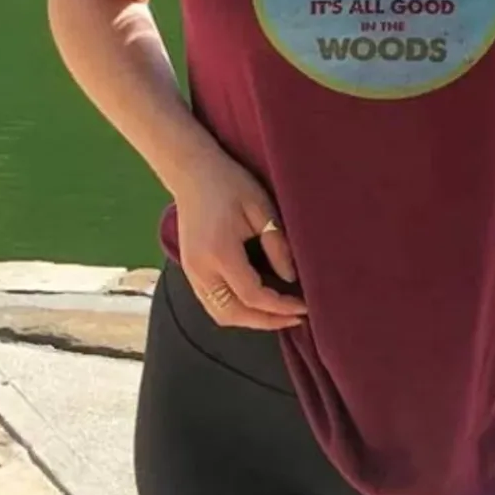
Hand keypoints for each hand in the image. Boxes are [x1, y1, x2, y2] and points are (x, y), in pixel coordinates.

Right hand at [173, 151, 306, 331]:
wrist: (192, 172)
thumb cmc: (230, 184)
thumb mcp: (261, 207)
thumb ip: (276, 244)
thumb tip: (290, 278)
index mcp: (220, 253)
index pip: (253, 296)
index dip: (281, 307)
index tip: (305, 307)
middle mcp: (201, 270)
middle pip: (234, 314)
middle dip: (267, 322)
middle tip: (296, 318)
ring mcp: (191, 273)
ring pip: (220, 314)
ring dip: (250, 320)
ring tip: (279, 315)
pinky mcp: (189, 271)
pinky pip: (212, 304)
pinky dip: (236, 311)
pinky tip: (256, 304)